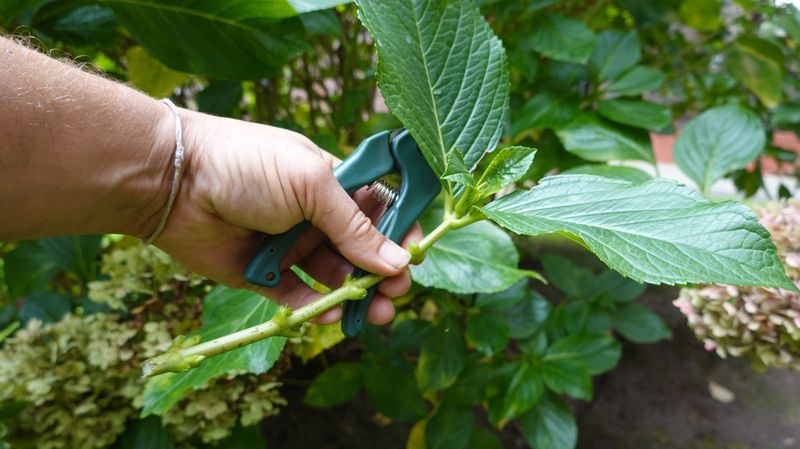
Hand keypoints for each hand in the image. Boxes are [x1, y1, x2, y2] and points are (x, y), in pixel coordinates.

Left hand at [151, 109, 420, 323]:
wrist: (174, 181)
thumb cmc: (246, 165)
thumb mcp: (311, 184)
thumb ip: (354, 225)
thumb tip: (399, 260)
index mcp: (330, 183)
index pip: (378, 209)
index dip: (399, 231)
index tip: (416, 254)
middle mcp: (313, 216)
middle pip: (361, 250)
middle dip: (382, 272)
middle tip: (396, 292)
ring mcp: (289, 247)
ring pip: (335, 278)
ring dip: (356, 296)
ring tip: (375, 314)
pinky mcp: (263, 275)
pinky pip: (299, 297)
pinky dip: (318, 307)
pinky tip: (332, 313)